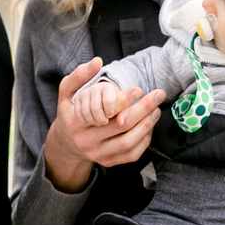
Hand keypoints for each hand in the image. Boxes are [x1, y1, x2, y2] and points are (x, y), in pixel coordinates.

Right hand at [43, 57, 164, 193]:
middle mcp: (86, 142)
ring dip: (147, 124)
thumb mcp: (66, 93)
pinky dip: (145, 139)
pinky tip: (148, 126)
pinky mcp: (108, 162)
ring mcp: (98, 155)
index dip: (125, 99)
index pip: (105, 111)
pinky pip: (132, 154)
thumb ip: (78, 76)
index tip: (138, 89)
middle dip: (144, 108)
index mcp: (77, 123)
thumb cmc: (71, 113)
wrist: (66, 144)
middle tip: (158, 94)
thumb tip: (97, 61)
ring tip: (156, 110)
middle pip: (121, 125)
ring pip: (129, 142)